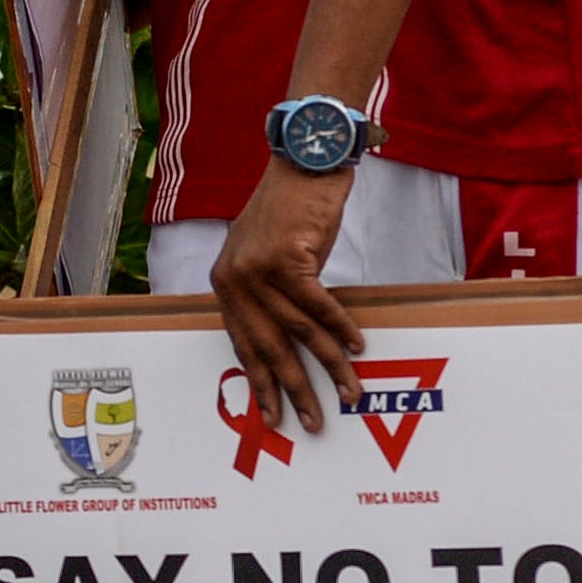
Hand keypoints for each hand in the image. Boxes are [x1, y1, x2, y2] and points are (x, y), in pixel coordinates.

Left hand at [209, 159, 364, 433]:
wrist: (304, 161)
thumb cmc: (293, 210)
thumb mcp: (271, 256)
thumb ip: (272, 297)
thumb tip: (293, 341)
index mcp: (225, 285)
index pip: (241, 345)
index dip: (259, 383)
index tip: (273, 413)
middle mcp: (233, 280)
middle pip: (266, 347)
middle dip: (292, 388)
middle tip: (311, 421)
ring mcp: (256, 269)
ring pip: (297, 330)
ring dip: (328, 364)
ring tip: (348, 390)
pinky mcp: (285, 258)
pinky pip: (317, 304)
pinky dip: (340, 328)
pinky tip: (356, 348)